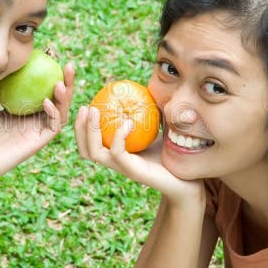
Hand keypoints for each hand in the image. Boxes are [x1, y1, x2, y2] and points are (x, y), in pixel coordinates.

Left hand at [0, 63, 74, 191]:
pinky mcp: (37, 144)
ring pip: (61, 112)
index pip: (42, 90)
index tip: (50, 55)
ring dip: (66, 96)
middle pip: (58, 99)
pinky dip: (54, 113)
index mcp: (23, 112)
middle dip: (67, 81)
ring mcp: (37, 133)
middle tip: (68, 63)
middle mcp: (34, 122)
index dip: (49, 73)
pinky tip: (47, 101)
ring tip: (62, 79)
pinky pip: (53, 127)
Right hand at [74, 105, 202, 205]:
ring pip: (94, 153)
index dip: (83, 126)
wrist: (189, 181)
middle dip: (79, 128)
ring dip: (90, 131)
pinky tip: (127, 122)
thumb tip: (146, 86)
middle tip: (84, 107)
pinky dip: (119, 136)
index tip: (87, 105)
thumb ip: (151, 110)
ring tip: (93, 111)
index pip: (91, 143)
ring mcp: (123, 168)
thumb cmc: (174, 153)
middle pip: (85, 149)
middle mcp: (116, 162)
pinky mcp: (133, 171)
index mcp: (117, 153)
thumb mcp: (160, 127)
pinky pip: (118, 154)